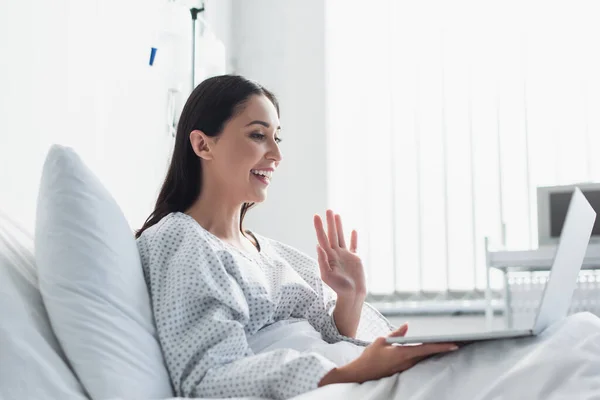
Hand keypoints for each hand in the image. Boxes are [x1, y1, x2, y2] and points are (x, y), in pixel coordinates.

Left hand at [313, 210, 365, 297]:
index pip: (322, 238)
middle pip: (332, 234)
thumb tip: (317, 246)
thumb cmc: (338, 288)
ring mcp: (346, 256)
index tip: (316, 216)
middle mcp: (336, 254)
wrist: (352, 295)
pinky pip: (354, 246)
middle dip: (329, 222)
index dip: (319, 227)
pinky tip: (353, 230)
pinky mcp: (355, 259)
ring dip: (339, 226)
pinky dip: (353, 238)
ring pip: (341, 237)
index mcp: (329, 256)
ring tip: (336, 215)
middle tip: (328, 210)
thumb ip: (322, 261)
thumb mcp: (327, 276)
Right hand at [319, 324, 457, 385]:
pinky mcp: (402, 369)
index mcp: (402, 353)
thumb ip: (396, 333)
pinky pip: (417, 360)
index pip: (426, 349)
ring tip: (448, 344)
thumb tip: (407, 325)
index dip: (441, 346)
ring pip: (424, 358)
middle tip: (457, 342)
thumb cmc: (370, 357)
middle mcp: (407, 362)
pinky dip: (425, 355)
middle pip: (428, 354)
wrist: (361, 373)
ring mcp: (405, 367)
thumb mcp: (381, 340)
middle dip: (442, 348)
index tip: (454, 344)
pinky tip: (431, 350)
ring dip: (435, 351)